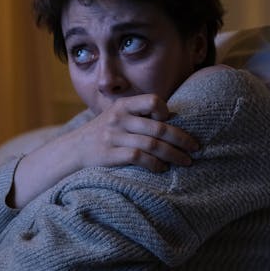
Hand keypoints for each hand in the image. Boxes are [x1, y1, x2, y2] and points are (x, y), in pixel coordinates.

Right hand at [10, 94, 198, 207]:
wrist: (73, 149)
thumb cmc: (104, 133)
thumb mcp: (118, 116)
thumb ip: (140, 115)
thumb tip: (173, 120)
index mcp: (123, 105)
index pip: (152, 101)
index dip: (166, 112)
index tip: (173, 123)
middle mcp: (119, 118)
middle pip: (158, 128)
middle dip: (181, 139)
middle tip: (196, 149)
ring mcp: (113, 136)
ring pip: (152, 145)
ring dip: (173, 155)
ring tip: (186, 162)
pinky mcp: (109, 154)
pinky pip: (138, 158)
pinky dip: (154, 164)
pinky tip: (162, 169)